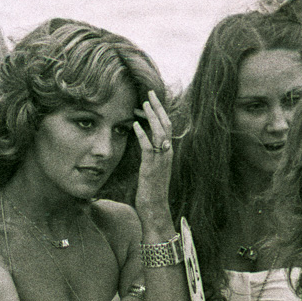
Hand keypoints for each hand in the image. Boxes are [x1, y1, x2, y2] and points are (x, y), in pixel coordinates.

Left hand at [132, 92, 176, 234]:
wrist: (155, 208)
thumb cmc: (151, 190)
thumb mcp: (152, 168)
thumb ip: (150, 154)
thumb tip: (142, 142)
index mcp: (167, 152)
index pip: (166, 127)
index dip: (158, 113)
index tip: (148, 101)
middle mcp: (167, 153)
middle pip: (166, 124)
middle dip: (158, 107)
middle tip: (149, 92)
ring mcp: (161, 160)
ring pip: (159, 133)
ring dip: (151, 117)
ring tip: (142, 104)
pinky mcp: (151, 167)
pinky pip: (148, 148)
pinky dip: (142, 135)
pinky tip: (134, 125)